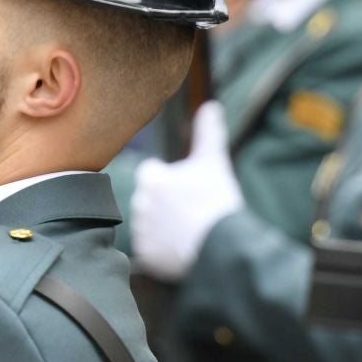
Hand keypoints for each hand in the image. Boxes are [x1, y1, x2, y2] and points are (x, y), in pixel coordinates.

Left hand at [130, 102, 242, 279]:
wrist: (221, 246)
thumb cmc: (217, 201)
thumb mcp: (214, 162)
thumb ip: (208, 132)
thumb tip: (210, 105)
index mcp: (152, 179)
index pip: (150, 173)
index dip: (168, 179)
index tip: (184, 188)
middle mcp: (140, 204)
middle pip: (149, 200)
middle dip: (164, 204)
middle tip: (190, 212)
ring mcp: (141, 231)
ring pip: (150, 225)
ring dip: (163, 227)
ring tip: (188, 231)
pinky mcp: (145, 256)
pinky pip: (150, 251)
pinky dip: (162, 251)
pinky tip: (182, 248)